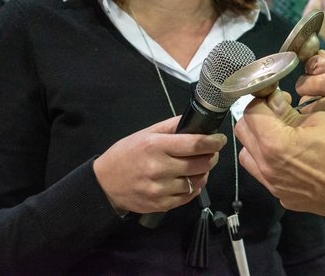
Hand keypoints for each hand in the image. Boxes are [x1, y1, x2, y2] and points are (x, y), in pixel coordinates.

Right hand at [93, 116, 225, 213]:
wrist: (105, 184)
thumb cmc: (126, 154)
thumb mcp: (145, 134)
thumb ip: (170, 126)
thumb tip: (194, 120)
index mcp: (156, 146)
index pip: (195, 144)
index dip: (213, 141)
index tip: (220, 139)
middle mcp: (159, 168)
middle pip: (201, 163)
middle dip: (211, 156)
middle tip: (211, 152)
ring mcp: (161, 189)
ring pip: (197, 181)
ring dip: (204, 172)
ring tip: (199, 166)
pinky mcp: (162, 204)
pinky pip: (189, 196)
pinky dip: (194, 187)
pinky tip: (190, 179)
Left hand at [235, 91, 324, 220]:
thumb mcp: (321, 119)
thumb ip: (290, 111)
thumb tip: (275, 104)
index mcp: (274, 143)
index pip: (251, 111)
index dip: (263, 98)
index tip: (275, 95)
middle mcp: (266, 166)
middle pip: (243, 131)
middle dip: (257, 116)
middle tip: (278, 110)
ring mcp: (273, 184)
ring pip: (248, 155)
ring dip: (258, 139)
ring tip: (280, 133)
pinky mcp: (283, 197)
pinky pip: (264, 174)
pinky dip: (269, 160)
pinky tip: (290, 156)